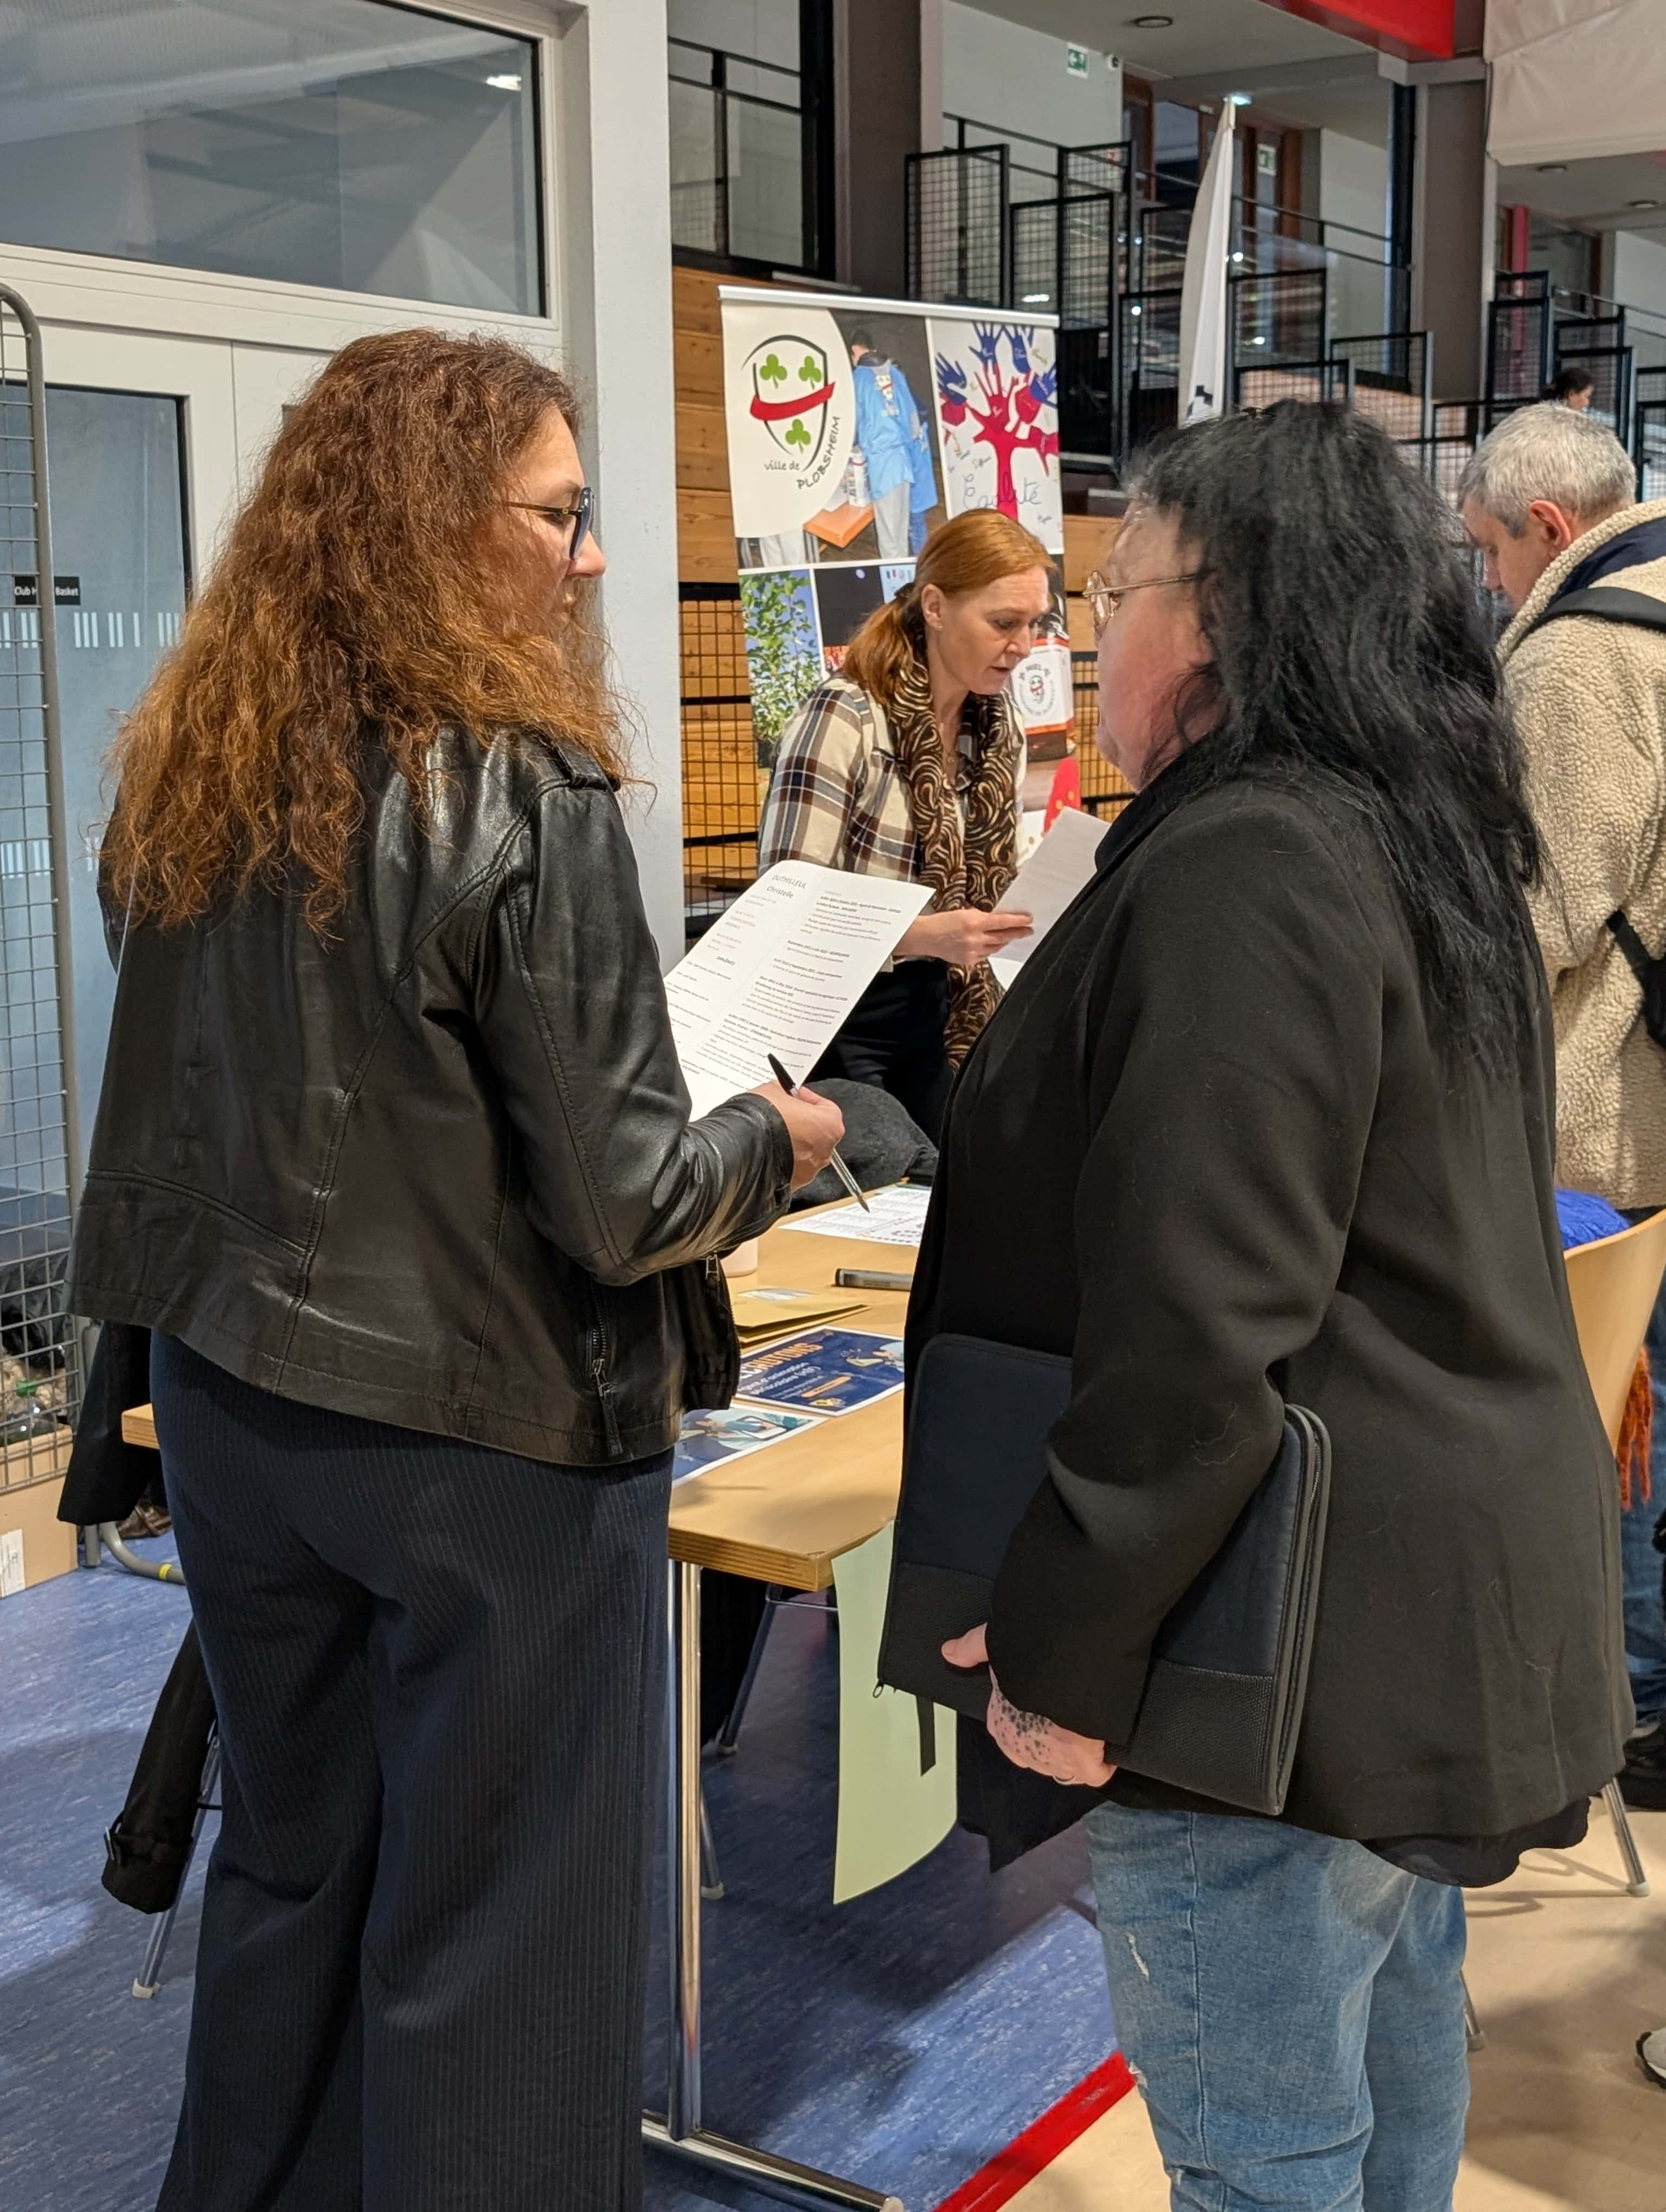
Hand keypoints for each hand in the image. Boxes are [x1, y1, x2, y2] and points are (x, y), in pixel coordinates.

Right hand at [754, 1080, 844, 1190]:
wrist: (741, 1148)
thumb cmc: (764, 1120)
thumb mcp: (773, 1091)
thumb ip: (783, 1092)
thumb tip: (780, 1092)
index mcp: (830, 1125)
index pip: (826, 1107)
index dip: (808, 1098)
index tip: (796, 1095)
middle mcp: (825, 1151)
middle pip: (817, 1133)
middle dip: (802, 1122)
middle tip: (784, 1113)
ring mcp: (809, 1171)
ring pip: (804, 1153)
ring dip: (792, 1143)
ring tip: (772, 1132)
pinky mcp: (791, 1184)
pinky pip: (789, 1168)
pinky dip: (781, 1160)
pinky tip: (766, 1149)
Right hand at [895, 909, 1033, 968]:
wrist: (926, 937)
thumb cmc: (942, 922)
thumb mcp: (964, 912)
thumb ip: (981, 916)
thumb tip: (997, 919)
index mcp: (974, 922)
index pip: (1002, 922)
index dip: (1018, 921)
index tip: (1029, 920)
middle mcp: (975, 938)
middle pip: (1003, 936)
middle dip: (1017, 933)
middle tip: (1028, 931)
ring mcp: (973, 951)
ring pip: (996, 947)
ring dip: (1004, 941)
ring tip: (1010, 936)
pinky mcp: (969, 961)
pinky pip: (986, 954)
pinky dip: (990, 948)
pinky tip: (991, 944)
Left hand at [942, 1623, 1114, 1787]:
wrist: (1066, 1670)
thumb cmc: (1031, 1661)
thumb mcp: (996, 1647)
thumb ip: (971, 1649)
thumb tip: (949, 1652)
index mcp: (1000, 1724)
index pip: (1012, 1737)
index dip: (1031, 1724)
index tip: (1046, 1711)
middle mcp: (1022, 1748)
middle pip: (1040, 1755)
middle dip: (1055, 1742)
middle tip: (1071, 1719)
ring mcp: (1053, 1760)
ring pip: (1065, 1767)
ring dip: (1077, 1755)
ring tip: (1091, 1732)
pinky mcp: (1083, 1764)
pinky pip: (1095, 1772)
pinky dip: (1103, 1761)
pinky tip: (1106, 1744)